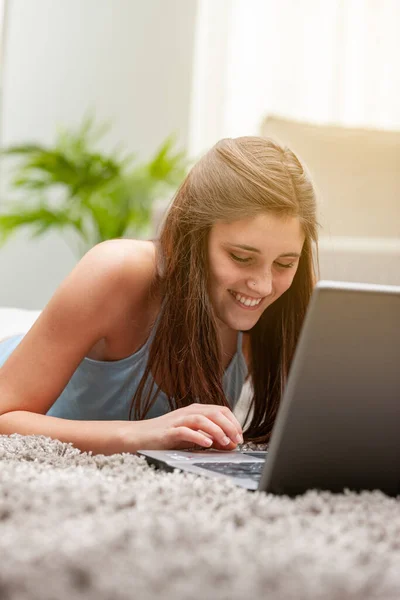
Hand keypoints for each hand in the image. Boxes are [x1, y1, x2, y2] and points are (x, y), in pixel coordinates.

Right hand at [129, 403, 243, 451]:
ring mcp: (178, 420)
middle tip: (237, 440)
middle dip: (229, 426)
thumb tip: (231, 444)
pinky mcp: (168, 431)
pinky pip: (185, 431)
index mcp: (196, 410)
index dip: (233, 422)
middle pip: (214, 413)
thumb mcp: (192, 436)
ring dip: (217, 430)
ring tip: (226, 442)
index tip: (240, 436)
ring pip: (202, 419)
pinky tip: (207, 444)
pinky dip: (198, 437)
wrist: (139, 436)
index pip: (221, 410)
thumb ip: (211, 438)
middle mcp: (188, 412)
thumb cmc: (167, 436)